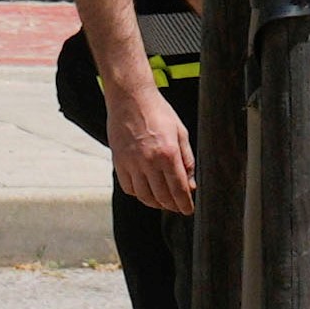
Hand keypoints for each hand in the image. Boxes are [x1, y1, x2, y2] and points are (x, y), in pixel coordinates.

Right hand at [108, 88, 196, 215]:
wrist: (130, 99)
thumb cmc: (158, 112)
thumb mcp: (180, 133)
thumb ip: (187, 160)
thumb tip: (190, 184)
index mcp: (168, 153)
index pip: (178, 188)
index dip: (185, 203)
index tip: (188, 210)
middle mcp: (149, 161)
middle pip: (162, 196)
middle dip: (172, 206)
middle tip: (178, 208)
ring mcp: (131, 163)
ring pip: (144, 195)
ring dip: (155, 203)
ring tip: (163, 203)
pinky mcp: (119, 162)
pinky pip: (128, 187)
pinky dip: (138, 194)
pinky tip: (145, 192)